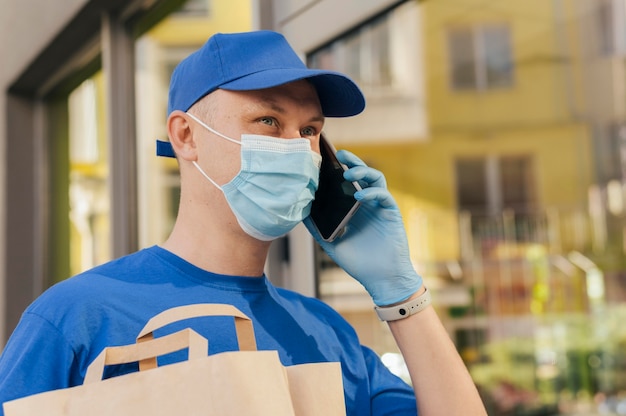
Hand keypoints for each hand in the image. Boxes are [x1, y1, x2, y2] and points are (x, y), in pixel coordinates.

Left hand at [304, 150, 422, 305]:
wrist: (381, 279)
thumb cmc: (358, 262)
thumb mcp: (330, 243)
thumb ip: (317, 227)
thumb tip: (299, 211)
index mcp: (353, 208)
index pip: (346, 182)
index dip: (338, 169)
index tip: (325, 159)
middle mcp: (367, 204)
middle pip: (361, 175)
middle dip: (352, 161)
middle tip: (340, 154)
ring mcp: (380, 207)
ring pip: (375, 179)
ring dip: (362, 171)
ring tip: (348, 172)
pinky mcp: (391, 213)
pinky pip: (383, 195)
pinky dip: (372, 192)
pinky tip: (359, 196)